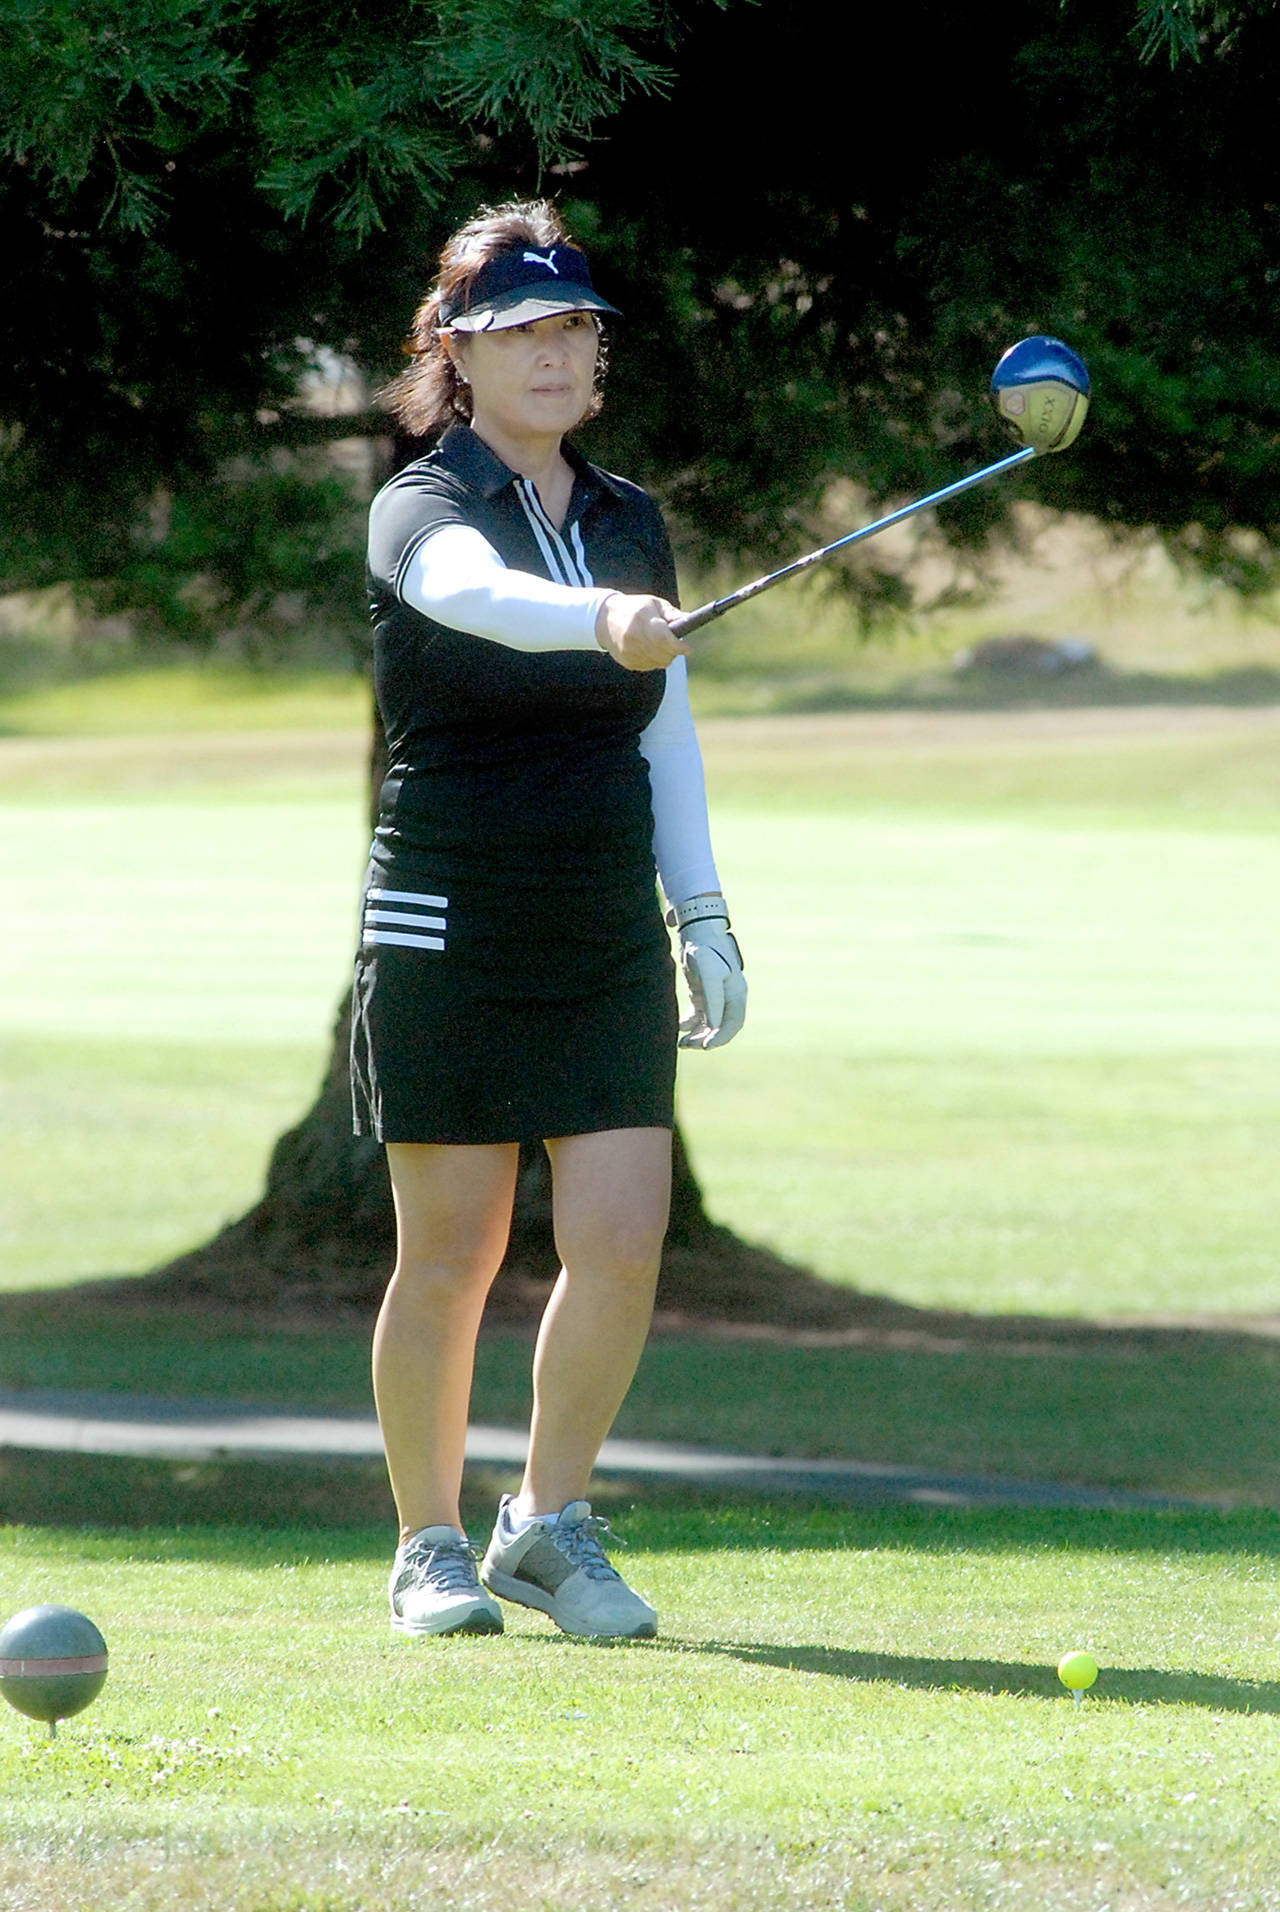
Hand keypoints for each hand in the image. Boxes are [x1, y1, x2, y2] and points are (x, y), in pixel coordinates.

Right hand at [595, 593, 687, 671]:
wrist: (604, 620)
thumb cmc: (635, 609)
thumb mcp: (654, 604)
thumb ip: (673, 614)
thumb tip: (691, 621)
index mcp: (641, 618)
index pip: (663, 638)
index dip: (679, 646)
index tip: (689, 648)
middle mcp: (633, 636)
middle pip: (664, 654)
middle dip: (675, 651)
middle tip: (677, 644)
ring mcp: (628, 651)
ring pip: (659, 662)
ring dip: (665, 655)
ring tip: (661, 643)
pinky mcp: (627, 662)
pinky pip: (650, 666)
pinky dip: (654, 659)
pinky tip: (649, 648)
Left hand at [677, 910, 745, 1049]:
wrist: (695, 929)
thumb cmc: (704, 949)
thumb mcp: (709, 973)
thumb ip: (714, 999)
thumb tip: (714, 1025)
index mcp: (736, 993)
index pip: (733, 1023)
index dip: (721, 1038)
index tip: (705, 1047)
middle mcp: (727, 996)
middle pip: (720, 1026)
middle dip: (706, 1039)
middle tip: (688, 1045)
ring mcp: (714, 995)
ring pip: (709, 1024)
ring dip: (697, 1035)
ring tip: (682, 1042)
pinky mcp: (701, 992)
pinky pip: (698, 1015)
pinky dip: (689, 1025)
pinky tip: (678, 1029)